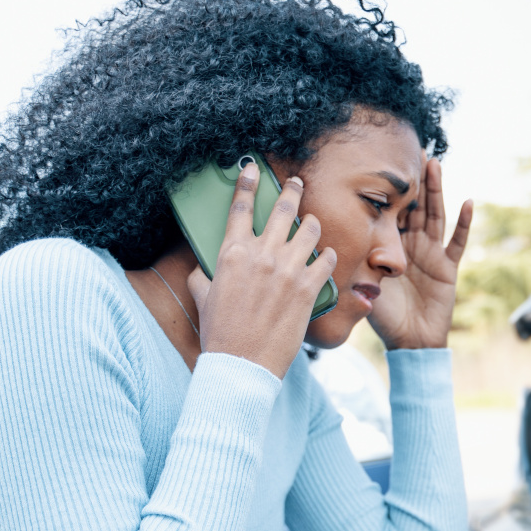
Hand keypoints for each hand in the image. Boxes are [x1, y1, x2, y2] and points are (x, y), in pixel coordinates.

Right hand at [186, 161, 337, 378]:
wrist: (242, 363)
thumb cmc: (220, 332)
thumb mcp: (203, 296)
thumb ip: (205, 273)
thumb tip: (206, 265)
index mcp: (232, 253)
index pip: (240, 207)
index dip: (247, 183)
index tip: (253, 167)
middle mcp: (262, 255)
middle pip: (282, 210)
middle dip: (292, 190)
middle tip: (297, 182)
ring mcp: (288, 270)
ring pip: (310, 230)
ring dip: (312, 225)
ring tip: (312, 225)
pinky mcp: (309, 289)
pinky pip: (327, 260)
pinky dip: (328, 257)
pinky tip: (326, 258)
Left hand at [368, 157, 472, 349]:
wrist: (408, 342)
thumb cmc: (384, 316)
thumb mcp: (363, 284)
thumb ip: (355, 263)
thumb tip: (334, 246)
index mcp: (390, 247)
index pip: (391, 212)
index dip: (390, 189)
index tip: (384, 162)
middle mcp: (412, 245)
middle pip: (415, 206)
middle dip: (415, 180)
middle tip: (413, 150)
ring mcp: (431, 254)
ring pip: (435, 215)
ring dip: (436, 190)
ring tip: (434, 164)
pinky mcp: (447, 267)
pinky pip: (456, 242)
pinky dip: (464, 223)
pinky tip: (468, 202)